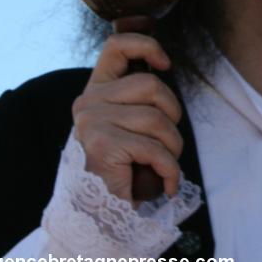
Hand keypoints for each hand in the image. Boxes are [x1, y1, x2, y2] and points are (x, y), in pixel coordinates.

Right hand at [71, 33, 184, 203]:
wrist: (100, 215)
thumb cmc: (123, 166)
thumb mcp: (127, 123)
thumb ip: (136, 96)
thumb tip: (162, 64)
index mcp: (95, 91)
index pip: (116, 46)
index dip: (146, 46)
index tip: (166, 64)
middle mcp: (88, 103)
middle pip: (151, 85)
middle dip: (172, 114)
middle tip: (167, 141)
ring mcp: (92, 123)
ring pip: (158, 118)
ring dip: (173, 146)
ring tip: (165, 163)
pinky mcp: (102, 146)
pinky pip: (155, 149)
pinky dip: (171, 169)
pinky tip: (168, 184)